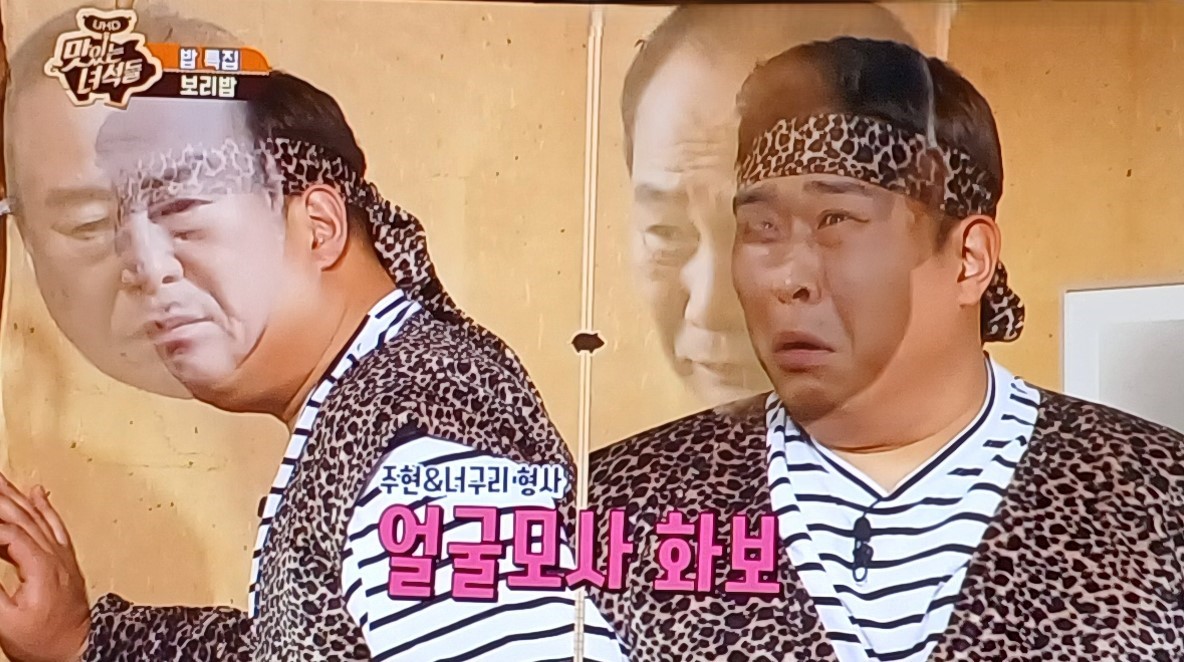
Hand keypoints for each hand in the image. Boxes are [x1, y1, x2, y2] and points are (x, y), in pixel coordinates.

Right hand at [0, 477, 88, 661]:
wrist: (78, 649)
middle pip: (23, 517)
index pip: (9, 533)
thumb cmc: (44, 641)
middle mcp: (55, 555)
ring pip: (38, 516)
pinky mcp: (65, 560)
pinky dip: (44, 506)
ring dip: (16, 495)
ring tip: (0, 477)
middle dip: (0, 495)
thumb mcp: (5, 621)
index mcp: (41, 567)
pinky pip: (54, 525)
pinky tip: (37, 492)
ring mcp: (62, 556)